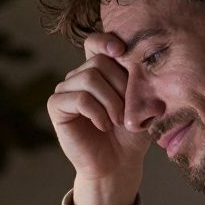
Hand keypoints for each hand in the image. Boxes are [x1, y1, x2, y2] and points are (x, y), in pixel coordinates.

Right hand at [47, 32, 151, 204]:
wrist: (117, 164)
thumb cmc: (131, 135)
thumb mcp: (144, 106)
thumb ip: (144, 85)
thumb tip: (149, 69)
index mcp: (99, 70)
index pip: (95, 42)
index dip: (105, 41)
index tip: (122, 52)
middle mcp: (79, 76)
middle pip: (98, 62)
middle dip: (120, 86)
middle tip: (128, 112)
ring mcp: (66, 89)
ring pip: (89, 78)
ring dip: (111, 101)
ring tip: (118, 121)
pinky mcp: (56, 106)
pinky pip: (79, 98)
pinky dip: (97, 112)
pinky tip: (103, 126)